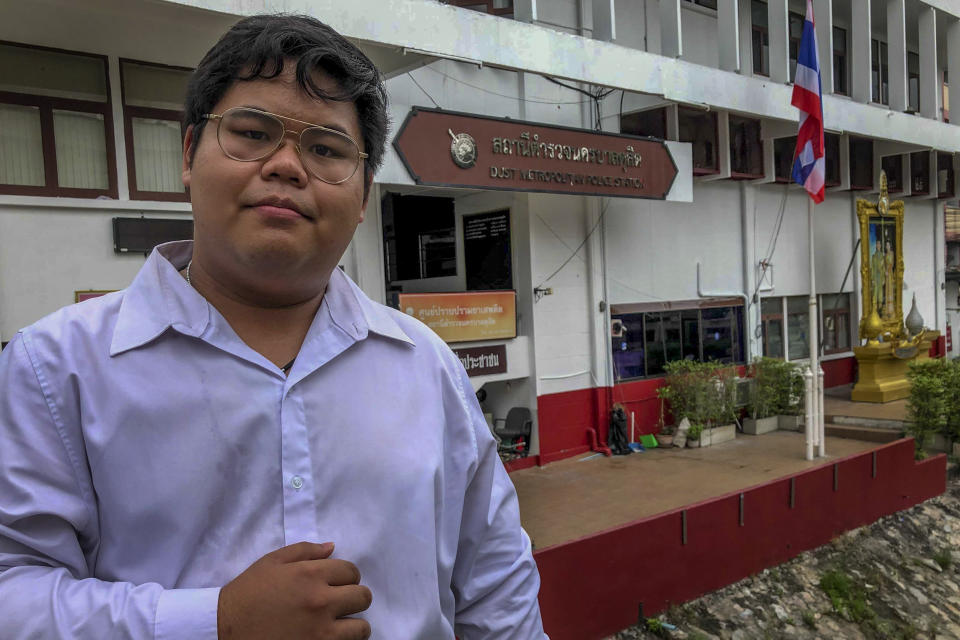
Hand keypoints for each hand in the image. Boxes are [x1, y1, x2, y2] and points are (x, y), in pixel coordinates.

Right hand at [217, 541, 371, 639]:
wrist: (225, 629)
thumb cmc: (248, 593)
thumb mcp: (271, 562)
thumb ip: (305, 551)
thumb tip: (332, 547)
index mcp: (311, 575)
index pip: (351, 571)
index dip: (346, 576)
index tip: (337, 584)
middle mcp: (321, 601)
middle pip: (362, 597)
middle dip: (354, 597)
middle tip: (341, 602)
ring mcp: (320, 631)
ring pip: (362, 628)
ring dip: (353, 624)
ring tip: (340, 624)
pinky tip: (330, 637)